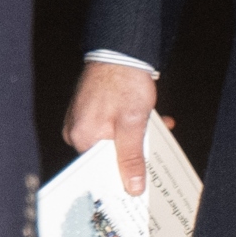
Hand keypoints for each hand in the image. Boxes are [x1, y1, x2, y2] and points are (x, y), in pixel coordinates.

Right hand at [65, 59, 165, 195]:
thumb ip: (131, 158)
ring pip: (113, 138)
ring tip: (158, 127)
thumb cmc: (124, 83)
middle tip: (155, 151)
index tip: (141, 182)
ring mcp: (84, 117)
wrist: (121, 48)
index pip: (100, 169)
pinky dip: (132, 123)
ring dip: (137, 136)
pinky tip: (151, 116)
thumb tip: (132, 188)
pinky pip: (112, 124)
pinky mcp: (92, 106)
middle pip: (108, 154)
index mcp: (82, 137)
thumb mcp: (133, 126)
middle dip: (134, 152)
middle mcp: (77, 129)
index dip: (122, 176)